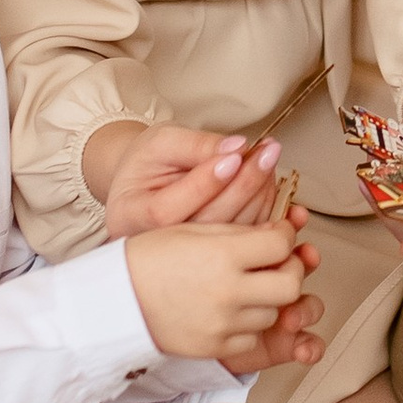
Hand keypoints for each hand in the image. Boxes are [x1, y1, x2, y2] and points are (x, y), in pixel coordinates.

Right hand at [89, 122, 281, 241]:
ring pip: (230, 235)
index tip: (238, 153)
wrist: (145, 184)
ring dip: (260, 196)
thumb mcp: (161, 143)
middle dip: (243, 184)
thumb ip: (195, 145)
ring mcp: (184, 259)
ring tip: (268, 161)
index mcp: (129, 216)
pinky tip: (273, 185)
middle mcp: (155, 245)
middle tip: (267, 152)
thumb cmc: (148, 162)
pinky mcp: (212, 259)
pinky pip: (245, 242)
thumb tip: (237, 147)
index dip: (205, 182)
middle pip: (205, 224)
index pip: (166, 210)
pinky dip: (267, 214)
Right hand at [127, 218, 319, 369]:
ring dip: (268, 298)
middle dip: (290, 271)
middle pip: (291, 285)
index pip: (281, 244)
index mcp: (222, 255)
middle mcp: (227, 292)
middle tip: (277, 263)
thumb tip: (279, 232)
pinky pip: (251, 338)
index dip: (285, 236)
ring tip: (246, 286)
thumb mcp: (193, 228)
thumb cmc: (148, 258)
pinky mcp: (215, 348)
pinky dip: (248, 325)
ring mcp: (223, 324)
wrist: (115, 299)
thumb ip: (240, 231)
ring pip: (273, 313)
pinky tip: (229, 310)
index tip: (278, 234)